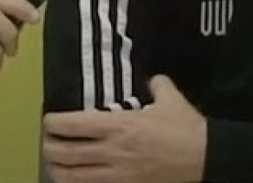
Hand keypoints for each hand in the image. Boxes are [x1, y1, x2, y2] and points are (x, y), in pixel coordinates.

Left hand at [43, 75, 206, 182]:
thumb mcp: (173, 100)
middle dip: (49, 148)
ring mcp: (115, 174)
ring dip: (58, 169)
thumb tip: (154, 79)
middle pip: (64, 154)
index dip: (54, 123)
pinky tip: (77, 179)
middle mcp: (111, 151)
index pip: (72, 125)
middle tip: (48, 141)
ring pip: (71, 177)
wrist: (204, 157)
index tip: (49, 119)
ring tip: (55, 163)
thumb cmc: (185, 128)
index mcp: (119, 126)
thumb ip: (159, 86)